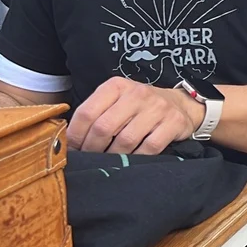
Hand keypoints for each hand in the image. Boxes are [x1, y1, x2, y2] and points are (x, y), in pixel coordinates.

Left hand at [68, 77, 201, 154]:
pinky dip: (137, 157)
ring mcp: (157, 108)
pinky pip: (149, 148)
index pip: (87, 112)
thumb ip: (95, 114)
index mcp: (116, 86)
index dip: (75, 135)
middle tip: (90, 157)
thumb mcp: (116, 100)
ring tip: (110, 159)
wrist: (180, 104)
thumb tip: (67, 142)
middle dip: (92, 148)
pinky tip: (132, 158)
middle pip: (104, 128)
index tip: (72, 149)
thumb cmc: (139, 106)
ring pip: (125, 140)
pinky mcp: (174, 123)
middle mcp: (137, 94)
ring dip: (114, 156)